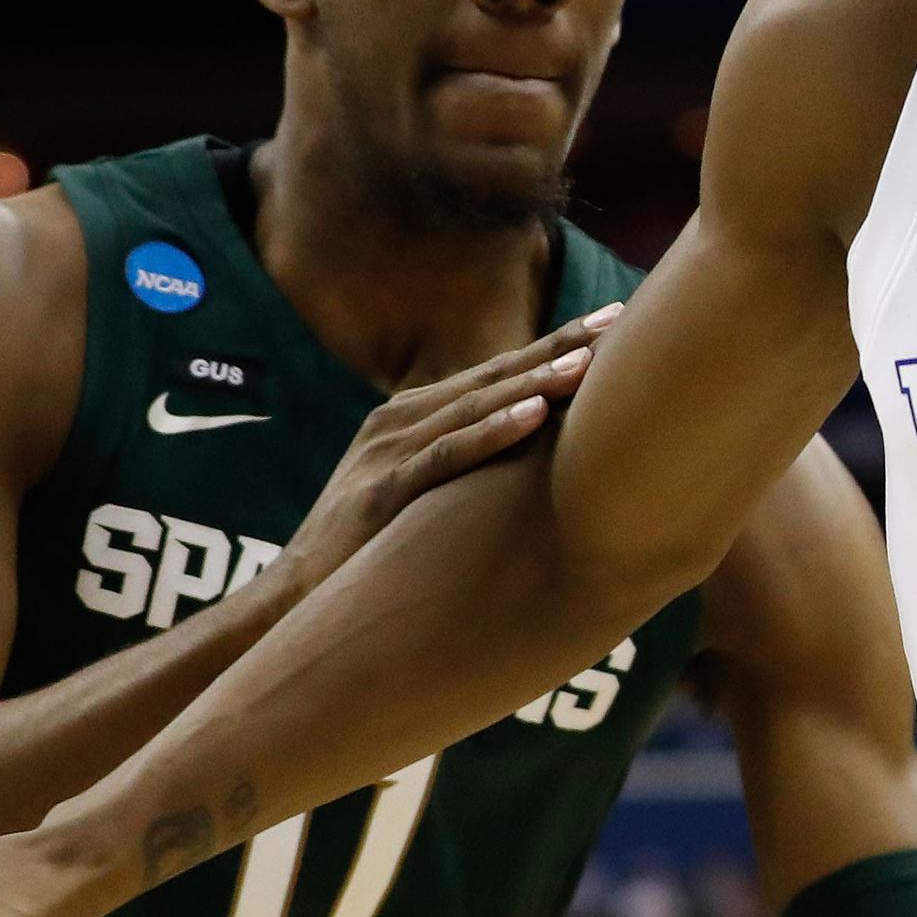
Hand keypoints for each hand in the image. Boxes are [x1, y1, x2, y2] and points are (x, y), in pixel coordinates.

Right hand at [276, 303, 618, 587]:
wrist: (299, 594)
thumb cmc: (376, 544)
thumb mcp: (428, 489)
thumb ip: (470, 460)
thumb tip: (544, 449)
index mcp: (417, 415)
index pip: (498, 371)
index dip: (555, 344)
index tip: (615, 322)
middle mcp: (402, 421)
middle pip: (494, 375)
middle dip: (557, 347)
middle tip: (617, 323)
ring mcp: (390, 452)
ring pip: (474, 407)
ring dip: (533, 382)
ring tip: (586, 363)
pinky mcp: (383, 491)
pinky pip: (445, 457)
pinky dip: (490, 433)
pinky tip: (534, 417)